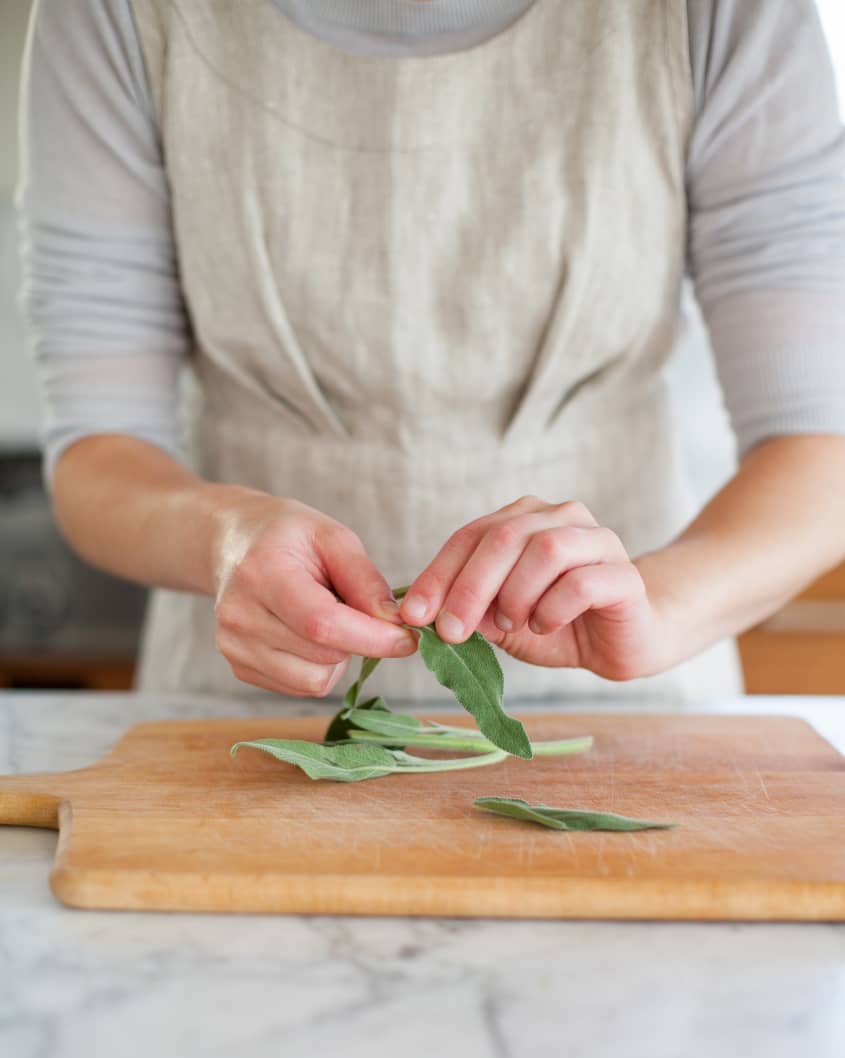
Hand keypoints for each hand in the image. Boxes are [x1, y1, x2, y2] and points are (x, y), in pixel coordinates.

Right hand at [212, 492, 416, 696]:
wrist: (231, 543)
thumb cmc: (288, 536)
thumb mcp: (333, 538)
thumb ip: (365, 580)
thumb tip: (394, 624)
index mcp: (262, 574)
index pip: (322, 624)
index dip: (372, 638)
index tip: (408, 638)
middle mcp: (240, 617)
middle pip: (323, 657)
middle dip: (357, 641)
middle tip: (353, 608)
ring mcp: (234, 647)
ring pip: (314, 682)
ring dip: (337, 658)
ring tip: (325, 619)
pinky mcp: (239, 668)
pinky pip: (300, 687)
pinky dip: (317, 667)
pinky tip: (306, 634)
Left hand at [398, 495, 664, 680]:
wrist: (621, 642)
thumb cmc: (556, 624)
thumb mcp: (500, 620)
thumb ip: (469, 610)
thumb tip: (420, 614)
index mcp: (526, 518)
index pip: (472, 535)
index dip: (438, 574)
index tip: (413, 614)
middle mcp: (562, 517)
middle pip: (505, 537)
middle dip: (470, 587)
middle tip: (451, 631)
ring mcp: (599, 541)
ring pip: (546, 550)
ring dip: (516, 595)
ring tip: (511, 625)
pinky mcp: (626, 575)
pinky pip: (581, 583)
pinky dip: (552, 609)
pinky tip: (544, 626)